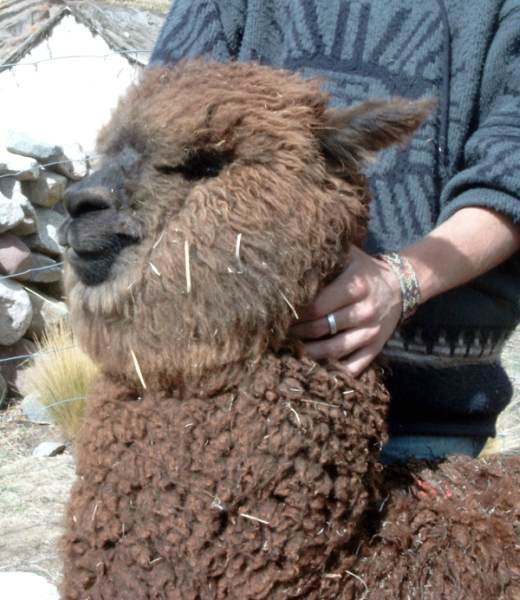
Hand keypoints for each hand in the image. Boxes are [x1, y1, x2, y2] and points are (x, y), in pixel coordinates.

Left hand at [289, 246, 401, 375]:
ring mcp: (370, 333)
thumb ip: (324, 258)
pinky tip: (314, 366)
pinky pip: (352, 367)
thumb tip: (289, 260)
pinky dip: (332, 371)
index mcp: (355, 287)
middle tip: (279, 331)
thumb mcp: (348, 256)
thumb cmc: (364, 270)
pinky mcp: (375, 349)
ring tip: (290, 348)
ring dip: (308, 353)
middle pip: (321, 328)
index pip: (317, 306)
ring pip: (333, 351)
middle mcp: (364, 312)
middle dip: (296, 332)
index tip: (280, 312)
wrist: (401, 285)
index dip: (296, 312)